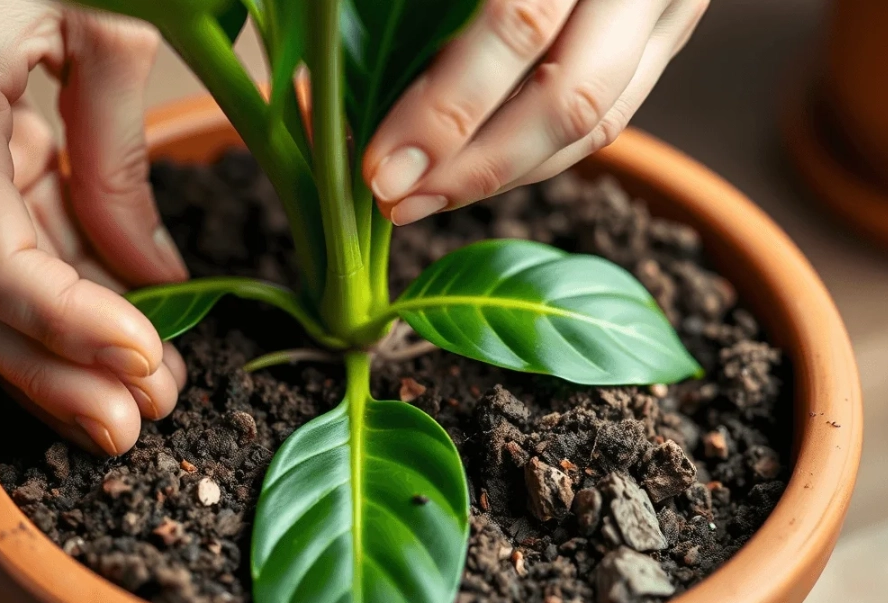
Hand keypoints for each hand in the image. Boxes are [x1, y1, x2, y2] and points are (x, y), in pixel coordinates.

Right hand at [0, 0, 187, 454]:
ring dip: (70, 354)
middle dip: (64, 372)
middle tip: (143, 420)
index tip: (143, 360)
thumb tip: (150, 274)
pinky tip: (122, 342)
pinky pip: (8, 256)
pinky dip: (67, 303)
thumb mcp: (109, 27)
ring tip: (151, 396)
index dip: (64, 326)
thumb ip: (119, 154)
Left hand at [364, 0, 708, 224]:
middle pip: (572, 96)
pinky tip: (472, 174)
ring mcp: (667, 7)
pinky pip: (610, 118)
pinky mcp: (666, 34)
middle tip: (396, 200)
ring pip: (597, 122)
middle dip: (474, 167)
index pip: (515, 24)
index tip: (379, 164)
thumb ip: (398, 4)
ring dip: (504, 176)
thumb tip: (316, 80)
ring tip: (424, 201)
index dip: (444, 109)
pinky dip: (537, 158)